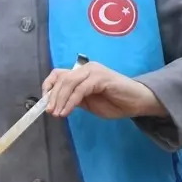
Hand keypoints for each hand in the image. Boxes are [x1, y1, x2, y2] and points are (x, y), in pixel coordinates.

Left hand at [42, 60, 166, 119]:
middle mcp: (86, 68)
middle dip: (52, 96)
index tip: (44, 102)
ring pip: (68, 83)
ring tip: (57, 114)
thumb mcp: (88, 102)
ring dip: (59, 99)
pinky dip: (70, 102)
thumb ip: (73, 99)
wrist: (138, 102)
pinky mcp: (100, 77)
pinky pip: (80, 90)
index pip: (58, 74)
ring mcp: (93, 71)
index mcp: (81, 72)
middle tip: (49, 111)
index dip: (48, 86)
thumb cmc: (115, 102)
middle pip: (61, 78)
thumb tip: (55, 102)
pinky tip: (66, 112)